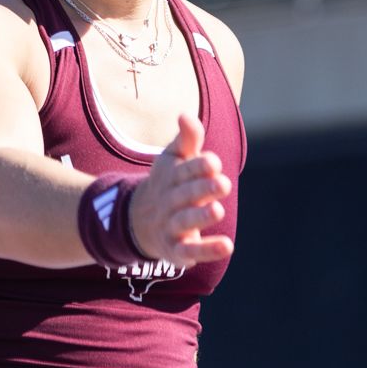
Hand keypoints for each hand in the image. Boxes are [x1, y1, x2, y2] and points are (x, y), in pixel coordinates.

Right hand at [128, 113, 233, 269]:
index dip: (198, 167)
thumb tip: (186, 116)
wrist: (139, 221)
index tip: (213, 163)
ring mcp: (171, 226)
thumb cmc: (168, 184)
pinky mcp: (176, 250)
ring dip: (200, 217)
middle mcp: (170, 201)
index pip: (185, 170)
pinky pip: (190, 251)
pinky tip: (227, 246)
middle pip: (185, 194)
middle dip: (202, 189)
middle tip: (223, 183)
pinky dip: (206, 250)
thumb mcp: (174, 159)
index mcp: (171, 177)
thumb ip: (187, 139)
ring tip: (218, 210)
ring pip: (185, 221)